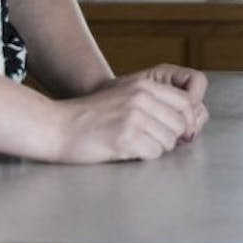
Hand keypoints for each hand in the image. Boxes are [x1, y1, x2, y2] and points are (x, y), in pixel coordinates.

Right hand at [51, 68, 207, 162]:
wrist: (56, 126)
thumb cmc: (90, 116)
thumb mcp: (125, 96)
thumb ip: (154, 102)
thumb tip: (186, 122)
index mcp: (145, 86)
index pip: (186, 104)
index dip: (186, 121)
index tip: (178, 133)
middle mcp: (142, 99)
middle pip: (180, 125)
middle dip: (169, 137)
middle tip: (149, 141)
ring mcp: (133, 117)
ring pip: (168, 142)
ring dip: (155, 148)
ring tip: (133, 145)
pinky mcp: (124, 137)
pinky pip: (153, 153)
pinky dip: (143, 156)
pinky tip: (126, 151)